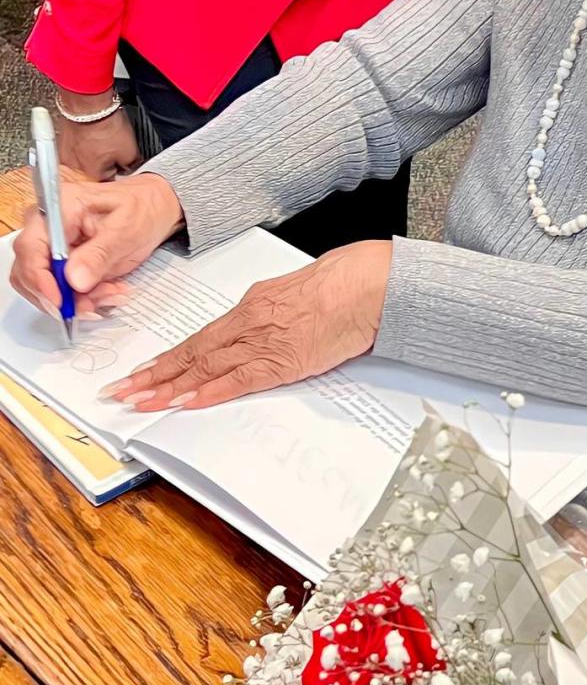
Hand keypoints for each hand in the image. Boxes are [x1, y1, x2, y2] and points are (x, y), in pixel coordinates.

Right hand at [11, 173, 183, 317]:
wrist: (152, 208)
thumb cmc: (140, 207)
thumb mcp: (126, 229)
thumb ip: (100, 254)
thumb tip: (74, 280)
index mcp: (59, 208)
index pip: (30, 247)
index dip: (39, 278)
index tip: (60, 301)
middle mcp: (47, 227)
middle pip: (31, 272)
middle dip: (61, 296)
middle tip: (93, 303)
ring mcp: (53, 247)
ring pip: (45, 287)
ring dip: (77, 300)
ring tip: (111, 292)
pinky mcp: (63, 264)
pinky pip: (62, 291)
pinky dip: (84, 298)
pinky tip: (109, 290)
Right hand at [55, 95, 142, 180]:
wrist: (88, 104)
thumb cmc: (105, 126)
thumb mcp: (130, 151)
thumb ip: (131, 166)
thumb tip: (131, 169)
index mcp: (93, 176)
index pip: (110, 182)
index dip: (120, 171)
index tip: (124, 162)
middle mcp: (75, 170)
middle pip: (95, 173)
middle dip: (106, 163)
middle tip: (113, 147)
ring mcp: (65, 156)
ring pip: (84, 161)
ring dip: (93, 153)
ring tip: (102, 139)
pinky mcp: (61, 143)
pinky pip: (76, 149)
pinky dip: (84, 144)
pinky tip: (91, 134)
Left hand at [106, 240, 392, 411]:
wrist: (369, 284)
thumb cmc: (343, 282)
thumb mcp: (297, 293)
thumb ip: (274, 313)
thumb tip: (261, 328)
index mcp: (252, 304)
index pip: (200, 338)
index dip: (168, 358)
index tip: (142, 371)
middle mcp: (248, 322)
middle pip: (191, 353)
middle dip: (153, 375)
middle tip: (120, 391)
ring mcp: (263, 342)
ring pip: (205, 367)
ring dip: (169, 388)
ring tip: (138, 402)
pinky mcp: (283, 361)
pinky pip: (237, 381)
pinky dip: (209, 392)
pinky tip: (185, 403)